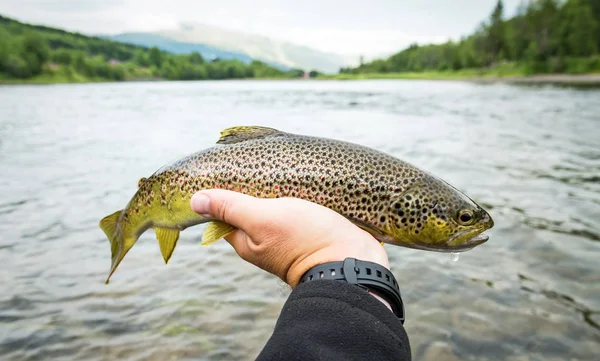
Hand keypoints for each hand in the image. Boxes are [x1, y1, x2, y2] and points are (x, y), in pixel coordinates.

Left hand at [190, 189, 389, 287]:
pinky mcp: (309, 228)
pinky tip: (300, 181)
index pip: (222, 214)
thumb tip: (194, 200)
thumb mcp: (264, 218)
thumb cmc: (306, 240)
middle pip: (248, 208)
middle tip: (257, 165)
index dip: (219, 192)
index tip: (225, 171)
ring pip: (274, 206)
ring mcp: (288, 235)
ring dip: (275, 189)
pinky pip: (295, 207)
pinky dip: (294, 194)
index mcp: (246, 241)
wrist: (354, 260)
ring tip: (280, 169)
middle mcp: (264, 240)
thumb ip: (231, 208)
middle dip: (251, 187)